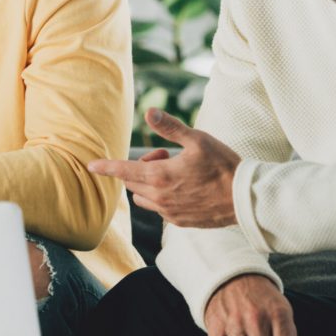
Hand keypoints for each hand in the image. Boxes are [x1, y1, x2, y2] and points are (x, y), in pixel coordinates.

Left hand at [88, 108, 239, 227]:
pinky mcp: (180, 222)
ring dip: (149, 183)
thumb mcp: (197, 140)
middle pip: (133, 183)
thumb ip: (170, 127)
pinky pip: (160, 209)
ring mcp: (170, 213)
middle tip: (165, 155)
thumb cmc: (222, 165)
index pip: (123, 171)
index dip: (106, 167)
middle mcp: (160, 198)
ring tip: (174, 172)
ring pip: (144, 198)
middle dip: (140, 167)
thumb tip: (148, 112)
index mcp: (160, 177)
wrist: (244, 199)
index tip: (91, 166)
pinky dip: (162, 197)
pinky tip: (185, 187)